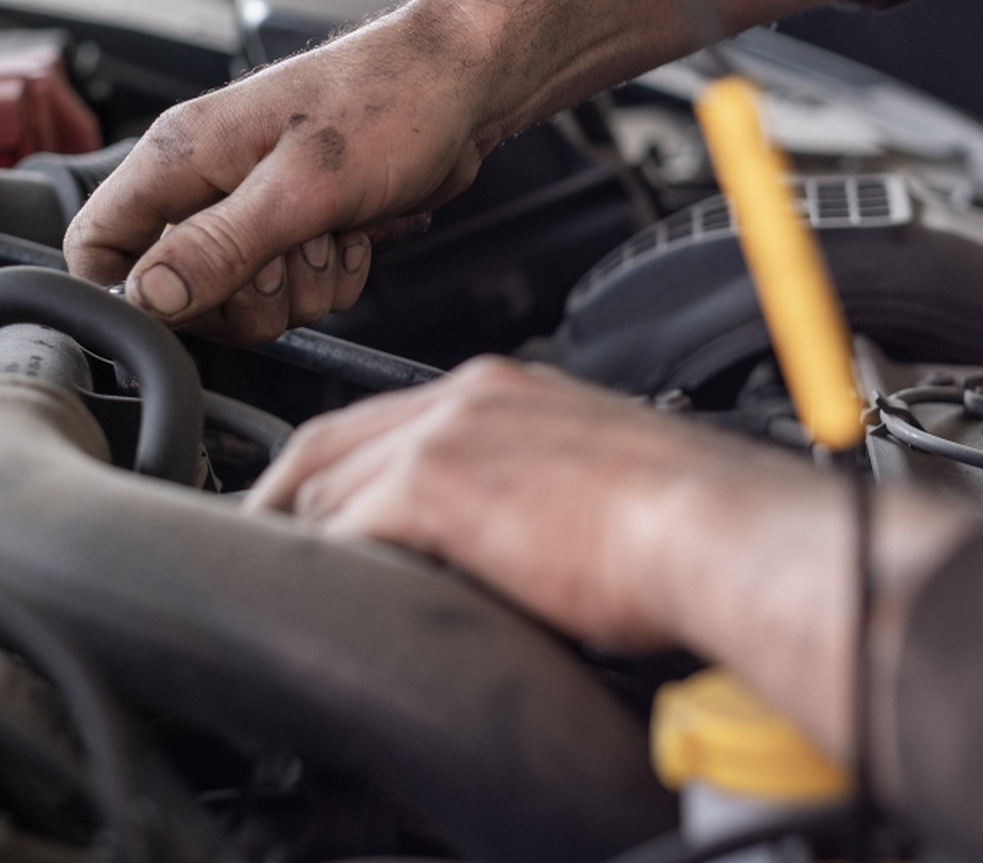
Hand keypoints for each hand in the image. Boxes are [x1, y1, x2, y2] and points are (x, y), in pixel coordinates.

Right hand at [64, 6, 498, 340]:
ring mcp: (254, 203)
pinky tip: (353, 234)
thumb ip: (218, 245)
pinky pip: (294, 290)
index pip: (97, 243)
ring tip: (331, 231)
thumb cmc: (391, 100)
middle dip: (242, 296)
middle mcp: (207, 178)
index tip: (186, 306)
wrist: (465, 83)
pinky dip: (331, 278)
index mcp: (180, 154)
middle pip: (177, 290)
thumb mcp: (301, 187)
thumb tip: (149, 296)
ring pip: (243, 299)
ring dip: (298, 287)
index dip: (125, 292)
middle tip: (289, 253)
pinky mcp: (300, 223)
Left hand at [245, 356, 725, 647]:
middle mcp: (468, 398)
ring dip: (296, 531)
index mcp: (507, 390)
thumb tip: (522, 533)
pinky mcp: (433, 488)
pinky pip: (342, 526)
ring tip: (280, 574)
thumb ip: (539, 485)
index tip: (319, 499)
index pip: (388, 417)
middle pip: (335, 439)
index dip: (338, 464)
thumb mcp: (600, 476)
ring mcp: (445, 437)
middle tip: (266, 537)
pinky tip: (315, 592)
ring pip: (327, 481)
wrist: (716, 527)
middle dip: (290, 491)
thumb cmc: (689, 516)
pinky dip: (320, 560)